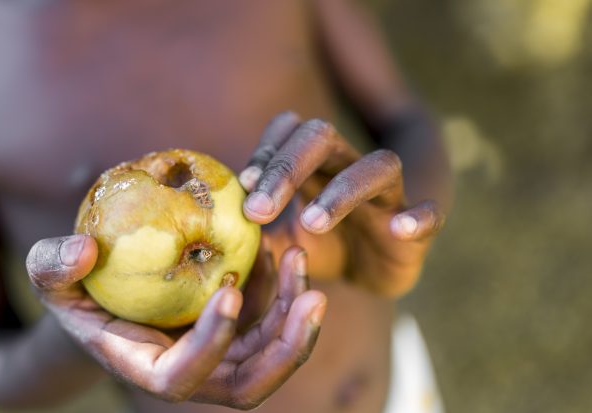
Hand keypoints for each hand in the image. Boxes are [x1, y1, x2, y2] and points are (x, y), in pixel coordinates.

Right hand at [26, 234, 325, 408]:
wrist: (105, 298)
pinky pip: (272, 327)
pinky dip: (287, 296)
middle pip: (248, 386)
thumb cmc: (76, 290)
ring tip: (302, 260)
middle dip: (286, 351)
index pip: (181, 377)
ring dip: (297, 319)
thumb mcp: (48, 275)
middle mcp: (189, 374)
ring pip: (272, 358)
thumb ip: (52, 266)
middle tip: (313, 298)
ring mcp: (218, 359)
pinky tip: (286, 254)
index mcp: (144, 367)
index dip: (210, 343)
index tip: (230, 290)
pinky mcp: (235, 337)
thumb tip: (84, 250)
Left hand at [239, 111, 445, 295]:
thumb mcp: (280, 239)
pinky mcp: (417, 226)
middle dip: (287, 167)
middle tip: (259, 209)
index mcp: (313, 166)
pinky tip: (401, 228)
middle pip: (323, 137)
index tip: (243, 187)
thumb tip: (208, 228)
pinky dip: (419, 216)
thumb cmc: (320, 246)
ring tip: (311, 222)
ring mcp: (387, 196)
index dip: (267, 152)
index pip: (289, 131)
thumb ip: (253, 229)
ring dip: (342, 191)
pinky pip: (429, 212)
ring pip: (377, 166)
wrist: (371, 272)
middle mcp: (349, 169)